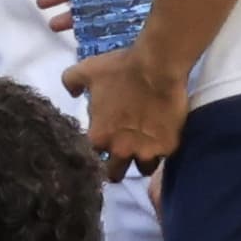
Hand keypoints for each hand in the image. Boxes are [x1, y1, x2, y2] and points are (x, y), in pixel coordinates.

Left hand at [66, 41, 187, 176]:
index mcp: (98, 136)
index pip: (90, 157)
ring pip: (143, 169)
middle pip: (114, 174)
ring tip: (145, 148)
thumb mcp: (88, 69)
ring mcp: (146, 151)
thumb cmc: (121, 68)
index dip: (94, 152)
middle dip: (115, 167)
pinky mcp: (168, 147)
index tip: (99, 145)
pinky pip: (164, 156)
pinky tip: (163, 139)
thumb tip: (72, 93)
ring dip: (142, 160)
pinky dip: (163, 150)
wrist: (158, 66)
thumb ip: (71, 81)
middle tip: (121, 153)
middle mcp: (120, 150)